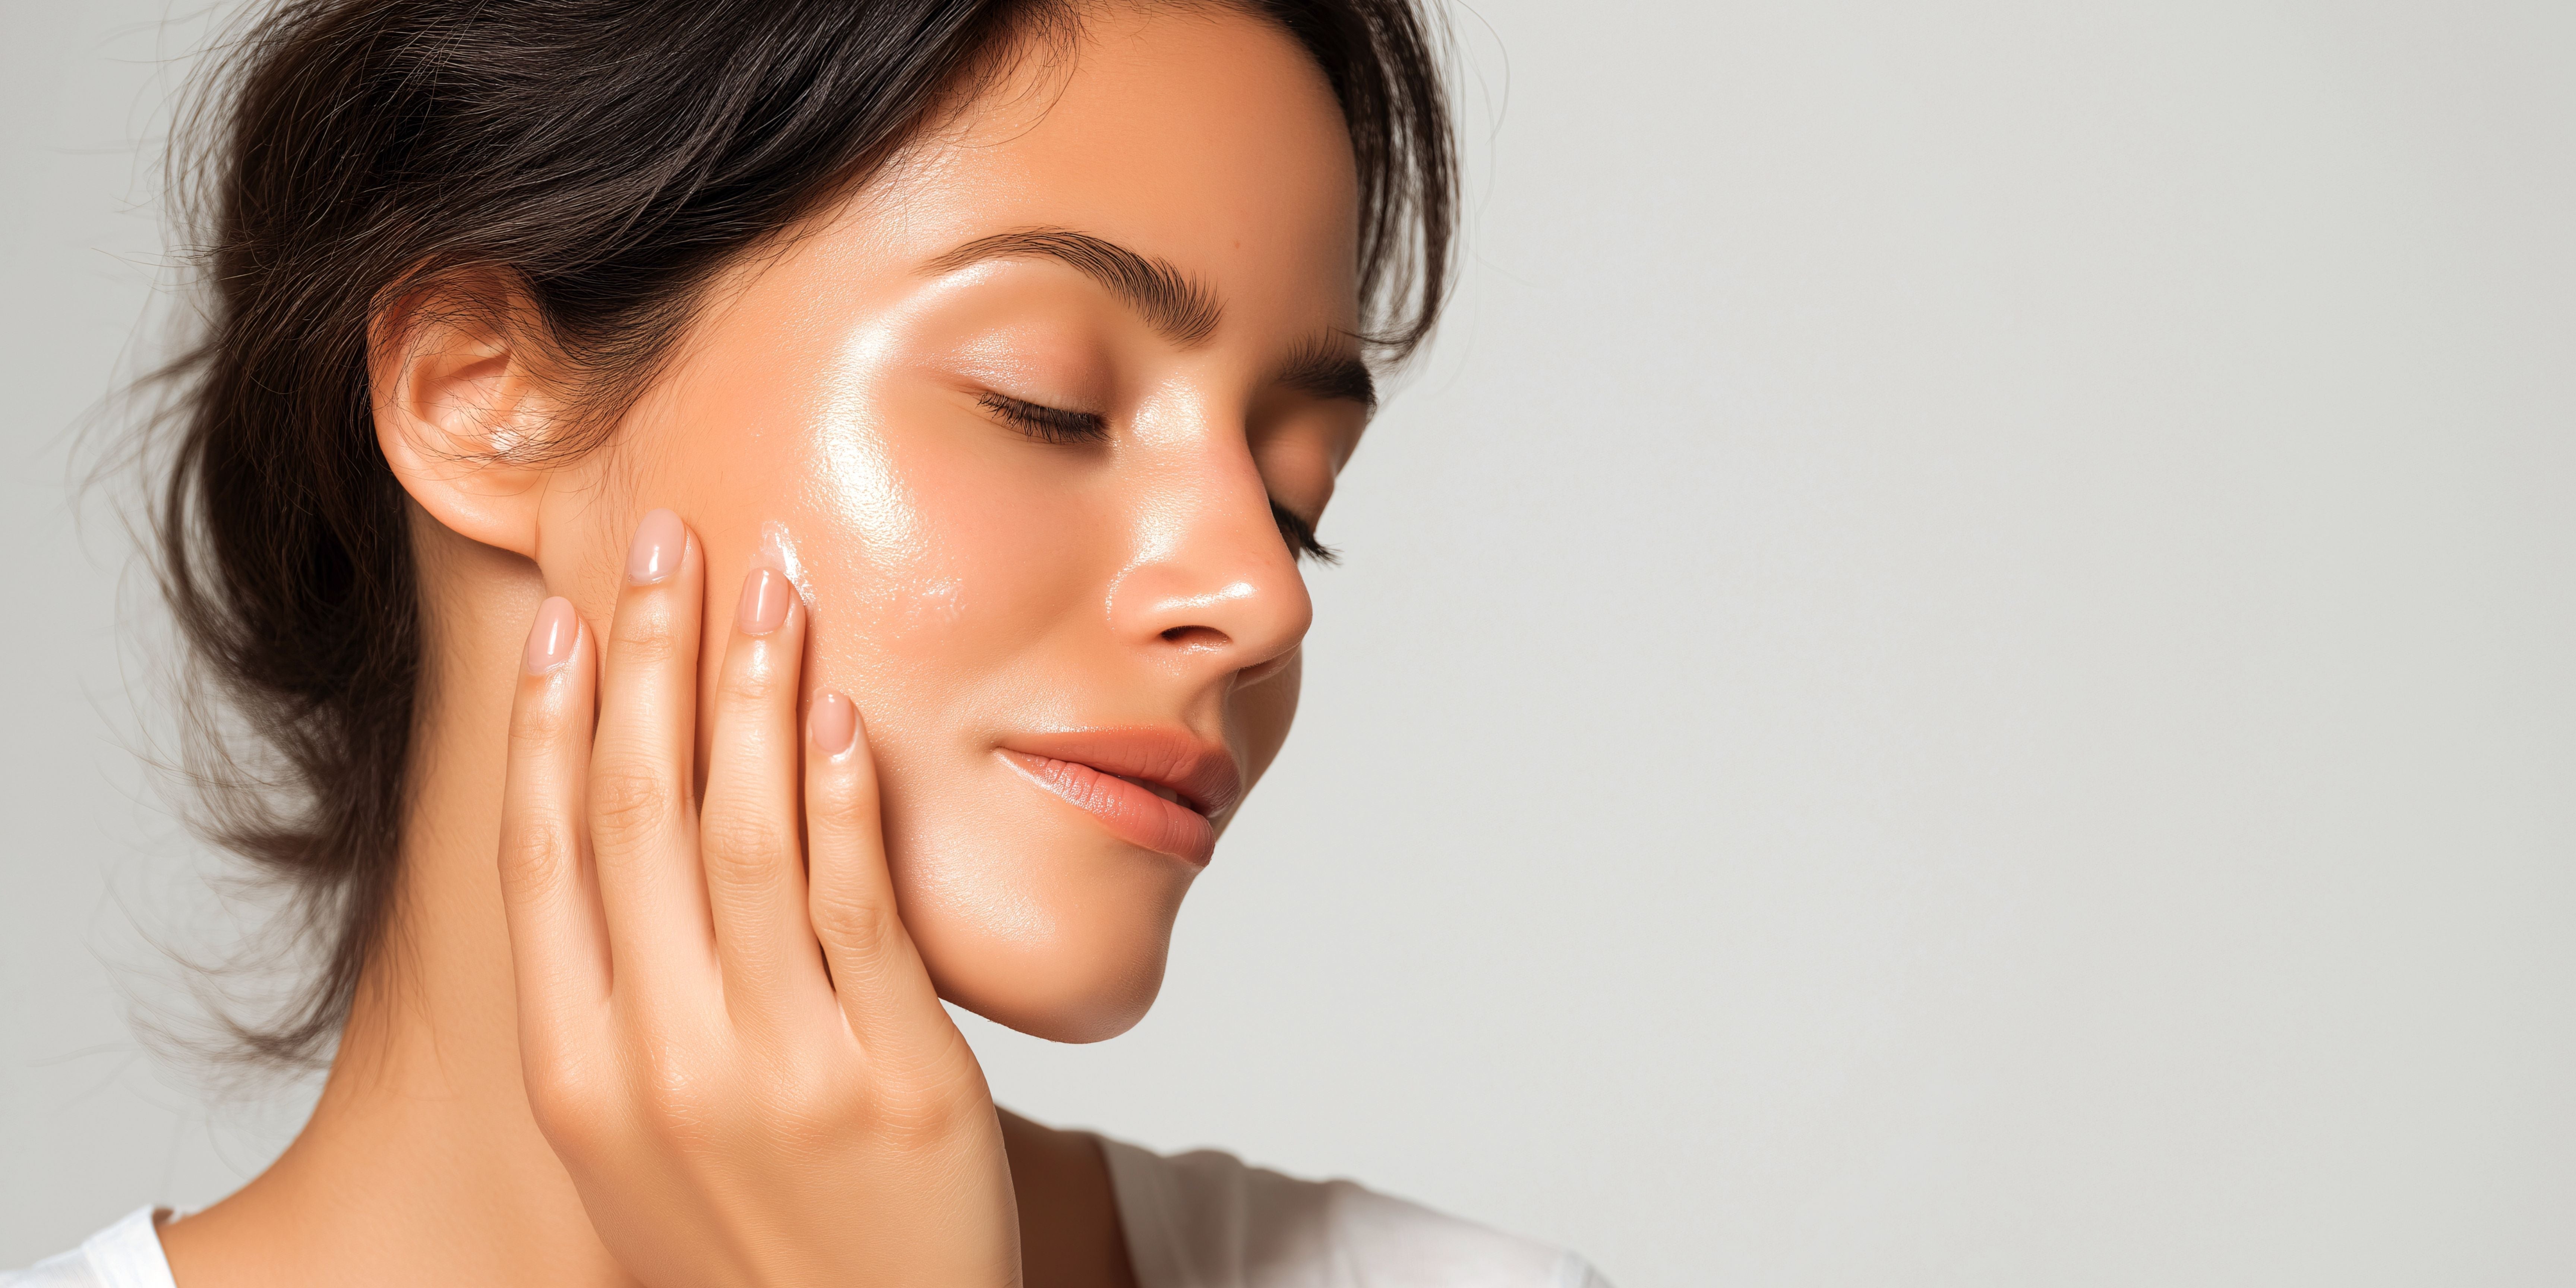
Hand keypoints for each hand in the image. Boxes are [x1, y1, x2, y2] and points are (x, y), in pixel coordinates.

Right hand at [497, 509, 1018, 1285]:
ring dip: (754, 693)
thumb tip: (617, 849)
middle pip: (637, 817)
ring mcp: (778, 1074)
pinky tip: (841, 710)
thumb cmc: (750, 1248)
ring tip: (770, 584)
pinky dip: (845, 797)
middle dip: (650, 661)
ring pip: (747, 837)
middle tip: (664, 540)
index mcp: (579, 1077)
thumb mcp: (641, 1146)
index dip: (549, 725)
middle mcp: (661, 1067)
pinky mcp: (896, 1082)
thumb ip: (623, 1014)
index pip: (545, 859)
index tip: (563, 619)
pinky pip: (858, 909)